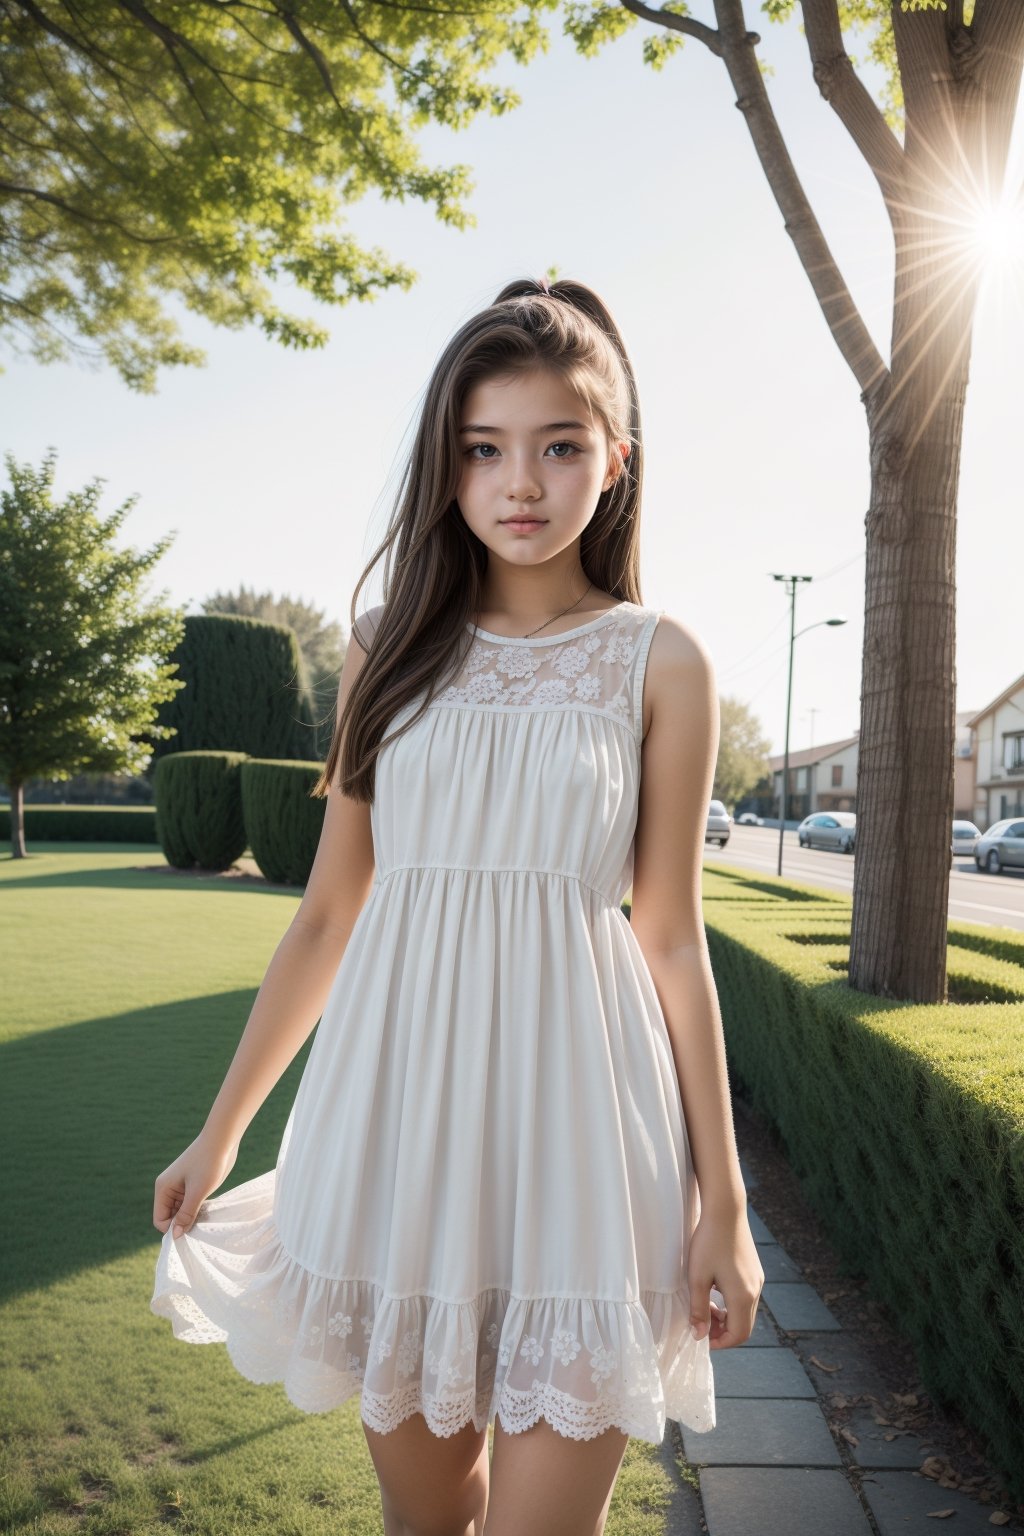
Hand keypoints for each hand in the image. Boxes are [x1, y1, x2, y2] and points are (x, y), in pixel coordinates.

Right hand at [153, 1131, 238, 1239]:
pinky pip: (191, 1204)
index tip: (190, 1231)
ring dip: (192, 1217)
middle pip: (171, 1217)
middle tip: (201, 1223)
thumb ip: (186, 1215)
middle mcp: (169, 1189)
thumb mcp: (198, 1192)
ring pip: (182, 1212)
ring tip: (206, 1213)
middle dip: (183, 1223)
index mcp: (163, 1188)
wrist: (223, 1139)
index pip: (160, 1220)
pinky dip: (198, 1209)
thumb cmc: (209, 1163)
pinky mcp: (193, 1185)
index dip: (172, 1229)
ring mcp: (181, 1187)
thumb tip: (175, 1236)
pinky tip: (209, 1207)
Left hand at [686, 1203, 764, 1349]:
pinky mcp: (754, 1269)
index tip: (701, 1337)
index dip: (720, 1342)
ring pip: (745, 1311)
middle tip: (701, 1324)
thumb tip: (699, 1336)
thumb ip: (698, 1309)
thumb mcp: (697, 1277)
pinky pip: (746, 1296)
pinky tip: (714, 1289)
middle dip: (722, 1331)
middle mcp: (755, 1290)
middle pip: (743, 1325)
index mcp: (743, 1296)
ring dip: (726, 1316)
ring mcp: (757, 1279)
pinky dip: (731, 1303)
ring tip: (704, 1305)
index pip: (738, 1334)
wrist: (725, 1210)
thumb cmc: (708, 1242)